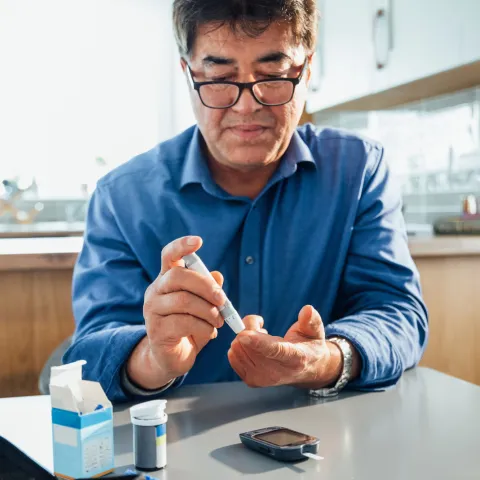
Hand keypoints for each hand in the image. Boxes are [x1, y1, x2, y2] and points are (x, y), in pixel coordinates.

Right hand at [127, 236, 226, 389]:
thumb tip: (217, 276)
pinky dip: (204, 327)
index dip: (182, 246)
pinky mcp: (157, 331)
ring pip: (183, 301)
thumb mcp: (202, 306)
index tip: (199, 241)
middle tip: (222, 300)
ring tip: (219, 321)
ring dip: (208, 311)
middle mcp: (155, 291)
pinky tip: (210, 333)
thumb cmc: (188, 326)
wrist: (170, 358)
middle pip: (177, 276)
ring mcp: (152, 311)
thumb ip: (209, 290)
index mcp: (166, 279)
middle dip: (205, 286)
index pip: (168, 255)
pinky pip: (184, 323)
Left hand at [228, 305, 343, 388]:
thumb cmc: (309, 346)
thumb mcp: (315, 331)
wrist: (306, 369)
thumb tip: (307, 309)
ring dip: (244, 337)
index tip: (243, 334)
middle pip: (250, 348)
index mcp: (295, 358)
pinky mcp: (251, 381)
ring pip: (238, 350)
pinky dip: (239, 346)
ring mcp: (262, 379)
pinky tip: (253, 346)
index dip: (258, 342)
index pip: (275, 351)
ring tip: (261, 338)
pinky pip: (233, 356)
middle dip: (250, 328)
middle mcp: (277, 373)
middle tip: (262, 327)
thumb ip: (311, 320)